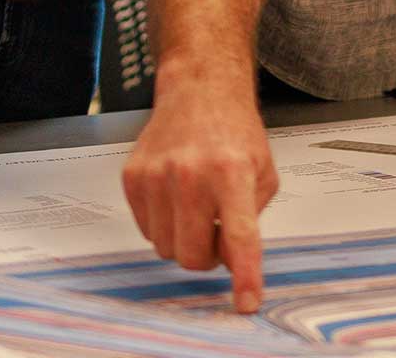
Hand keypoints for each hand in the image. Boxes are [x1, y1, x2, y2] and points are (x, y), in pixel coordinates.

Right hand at [121, 86, 279, 311]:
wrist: (199, 91)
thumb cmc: (234, 132)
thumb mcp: (262, 174)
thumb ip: (250, 221)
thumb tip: (229, 263)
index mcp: (232, 173)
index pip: (239, 236)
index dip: (244, 275)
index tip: (246, 303)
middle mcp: (190, 174)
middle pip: (191, 255)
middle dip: (205, 258)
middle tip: (216, 236)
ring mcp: (156, 176)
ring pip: (165, 247)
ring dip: (183, 241)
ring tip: (196, 210)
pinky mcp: (133, 178)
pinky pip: (146, 230)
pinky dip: (164, 225)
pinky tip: (176, 198)